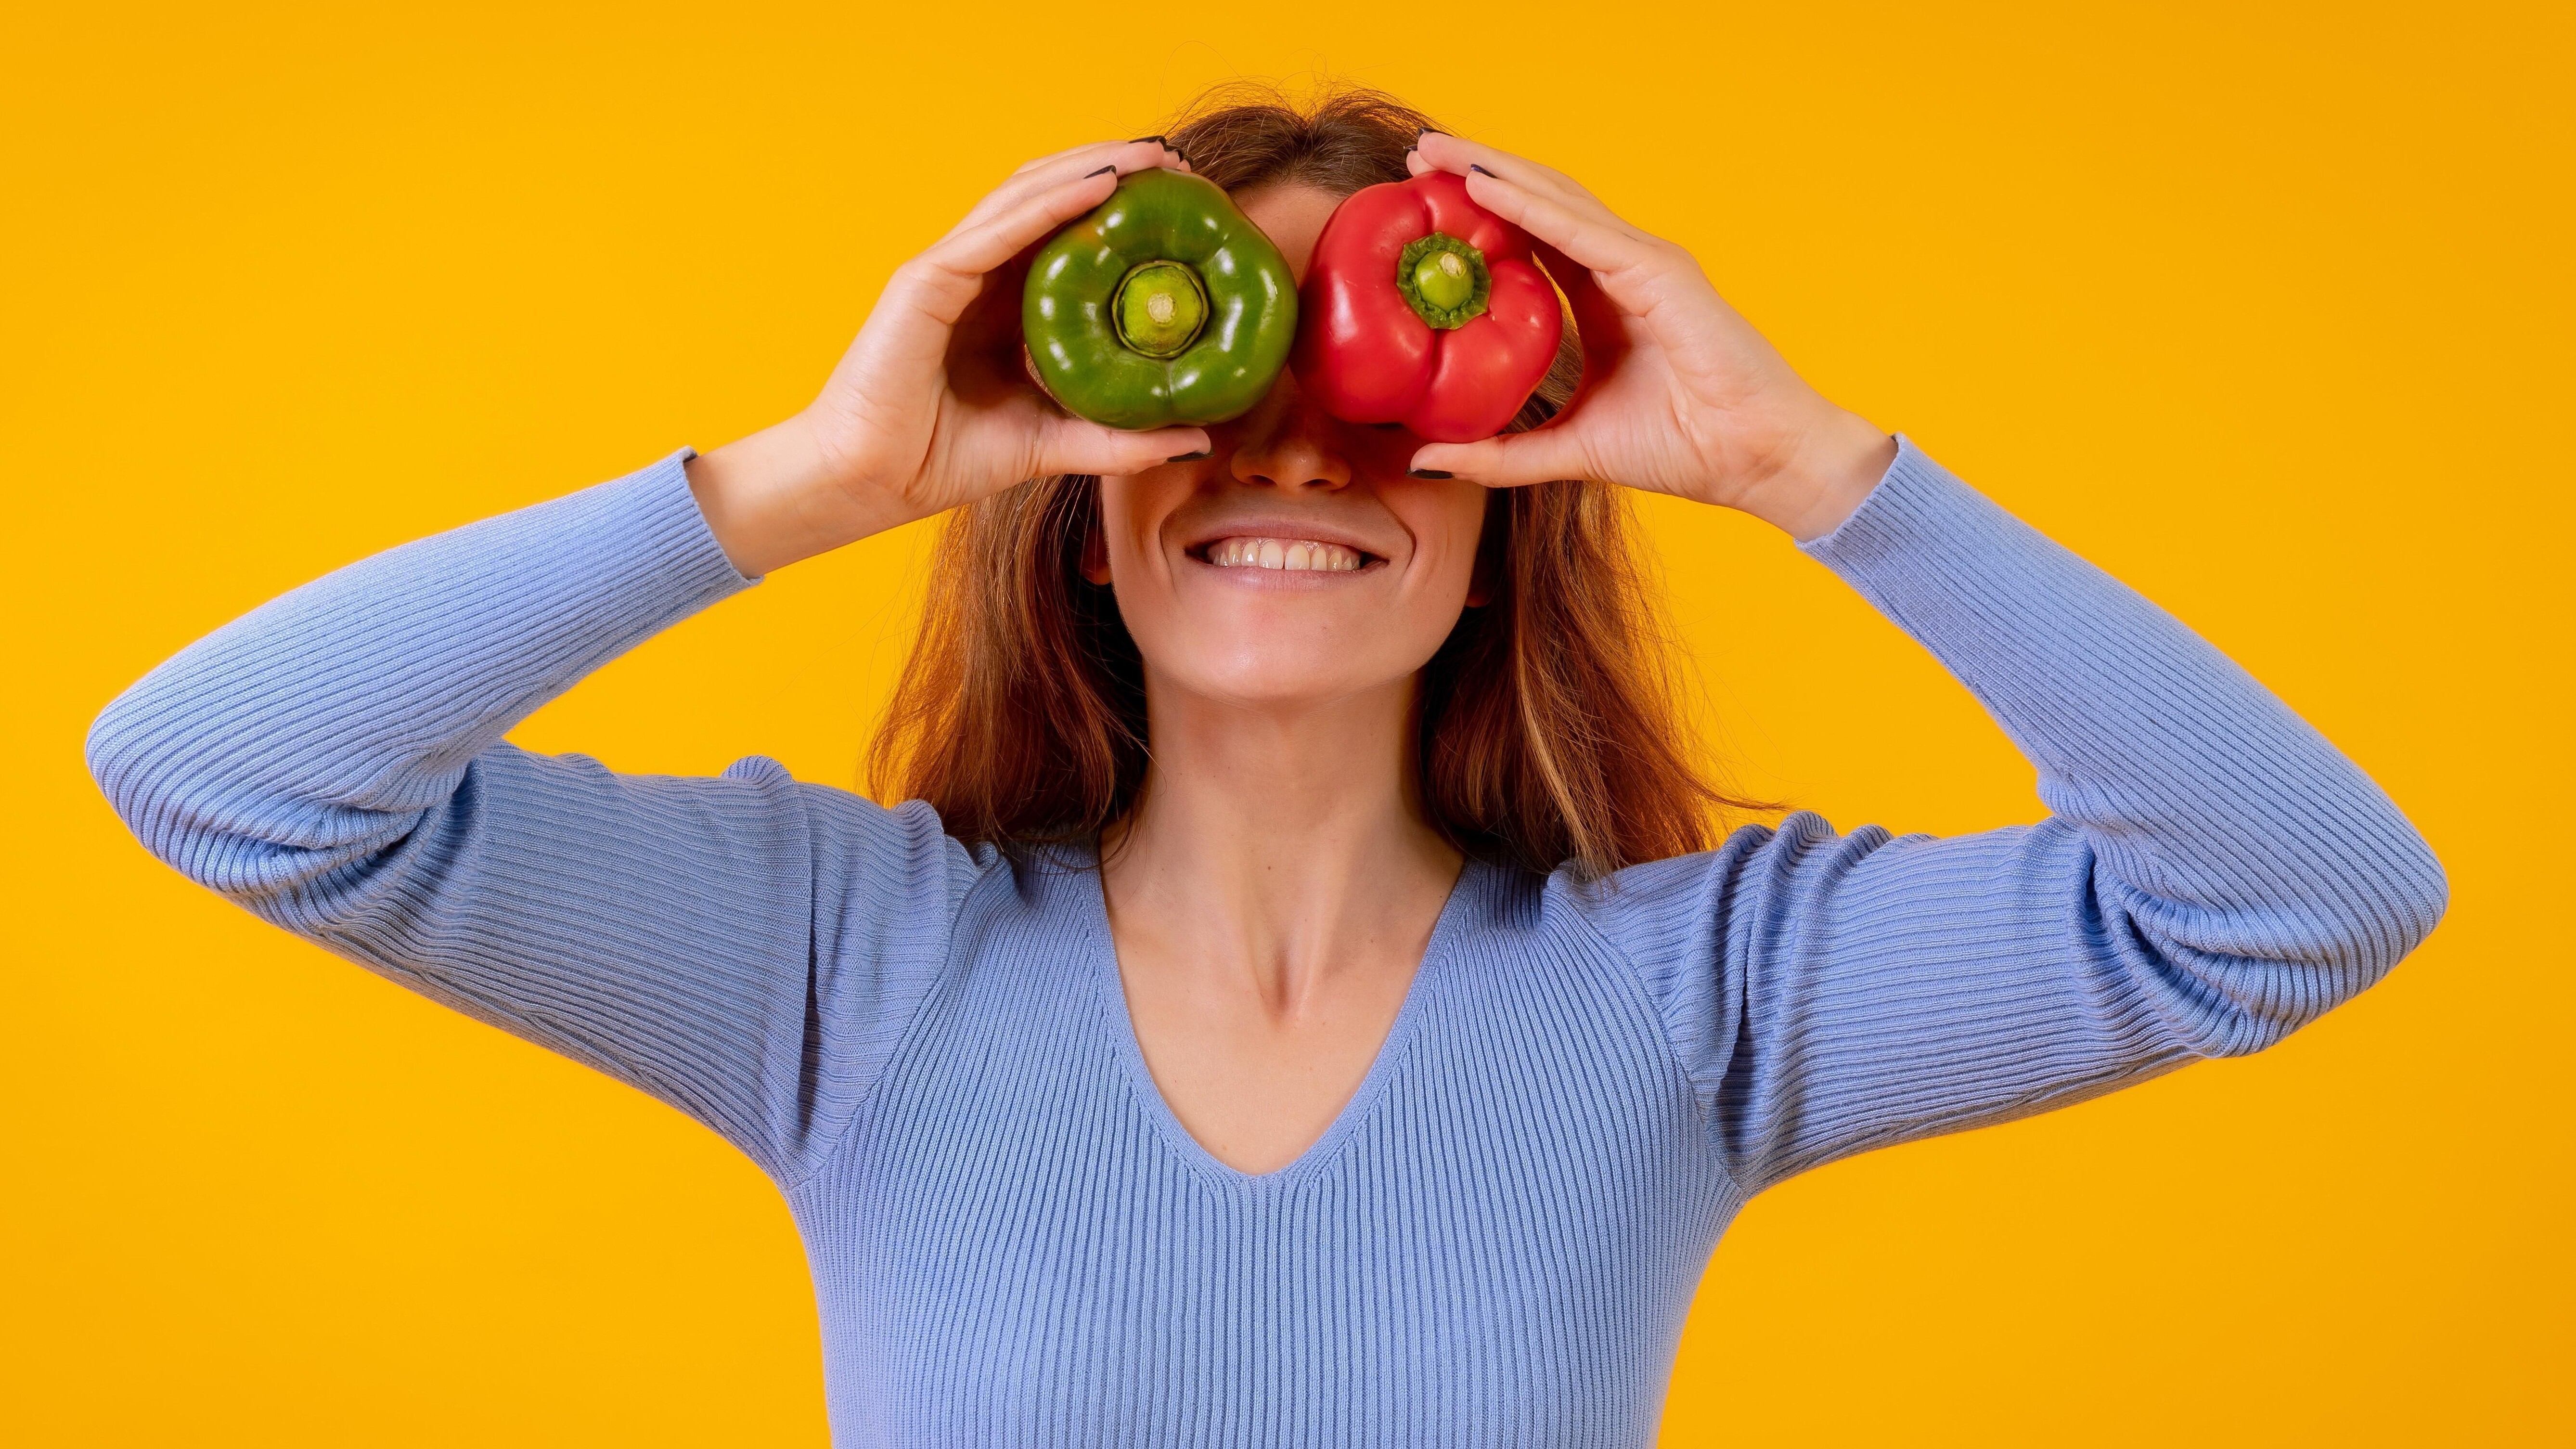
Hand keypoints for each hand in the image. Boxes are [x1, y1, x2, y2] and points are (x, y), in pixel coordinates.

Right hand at [688, 139, 1209, 575]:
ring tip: (1150, 158)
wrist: (871, 482)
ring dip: (1091, 168)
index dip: (1121, 208)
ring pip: (1026, 195)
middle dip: (1114, 169)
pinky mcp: (927, 279)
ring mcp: (949, 268)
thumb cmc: (944, 458)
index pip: (1066, 233)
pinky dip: (1051, 202)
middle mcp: (978, 273)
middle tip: (1180, 166)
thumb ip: (1119, 440)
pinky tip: (1101, 186)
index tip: (1185, 202)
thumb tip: (1197, 438)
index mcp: (1003, 302)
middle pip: (1050, 197)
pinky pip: (998, 229)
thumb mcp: (1055, 443)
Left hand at [1402, 134, 1895, 540]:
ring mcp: (1644, 262)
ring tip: (1433, 151)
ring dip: (1491, 171)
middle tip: (1416, 151)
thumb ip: (1501, 455)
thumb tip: (1425, 460)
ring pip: (1556, 199)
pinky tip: (1482, 188)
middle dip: (1477, 170)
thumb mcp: (1570, 450)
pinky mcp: (1659, 273)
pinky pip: (1581, 232)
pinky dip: (1529, 207)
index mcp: (1607, 295)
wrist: (1759, 461)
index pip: (1535, 235)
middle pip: (1540, 201)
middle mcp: (1624, 265)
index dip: (1482, 211)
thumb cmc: (1685, 449)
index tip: (1424, 195)